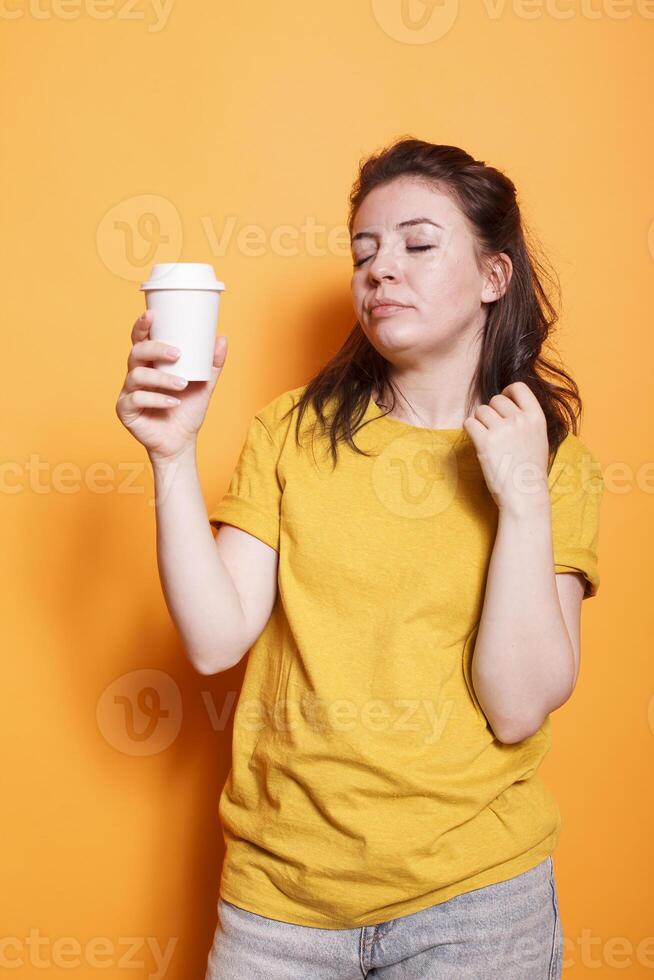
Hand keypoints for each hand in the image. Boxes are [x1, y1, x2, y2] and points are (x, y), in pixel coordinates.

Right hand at [115, 310, 227, 464]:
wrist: (182, 441)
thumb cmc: (188, 411)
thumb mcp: (204, 385)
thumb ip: (211, 364)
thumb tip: (222, 338)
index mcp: (151, 364)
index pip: (141, 339)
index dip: (142, 326)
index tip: (151, 315)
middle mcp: (137, 374)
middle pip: (136, 352)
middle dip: (155, 349)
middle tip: (177, 353)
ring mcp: (129, 392)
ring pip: (137, 375)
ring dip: (161, 378)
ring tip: (182, 385)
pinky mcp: (125, 410)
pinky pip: (136, 398)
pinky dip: (157, 399)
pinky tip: (173, 403)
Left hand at [462, 382, 549, 512]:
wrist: (524, 495)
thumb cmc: (529, 468)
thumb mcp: (539, 436)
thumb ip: (526, 417)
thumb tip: (508, 397)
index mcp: (536, 417)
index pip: (518, 387)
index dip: (508, 393)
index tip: (504, 406)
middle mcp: (520, 420)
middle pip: (495, 399)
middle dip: (492, 413)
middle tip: (495, 432)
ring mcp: (502, 430)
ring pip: (480, 411)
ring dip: (480, 423)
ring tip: (489, 440)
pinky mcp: (485, 442)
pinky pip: (469, 423)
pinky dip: (470, 431)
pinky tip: (478, 443)